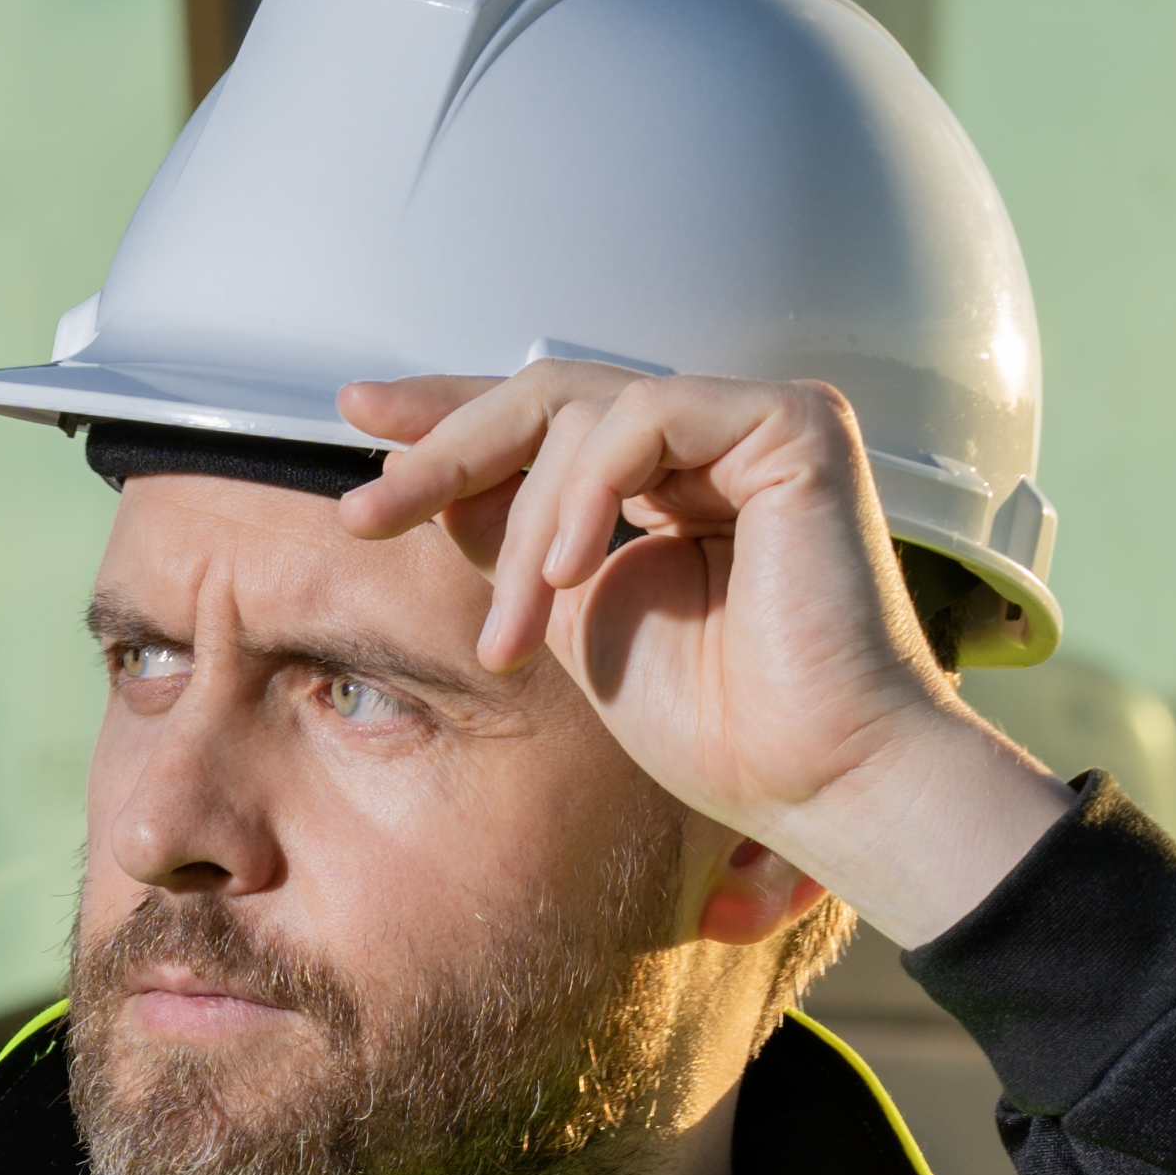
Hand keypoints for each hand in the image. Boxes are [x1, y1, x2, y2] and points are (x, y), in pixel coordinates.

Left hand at [334, 358, 1060, 945]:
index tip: (361, 420)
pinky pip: (647, 416)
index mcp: (674, 480)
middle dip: (447, 449)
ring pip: (583, 414)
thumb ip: (514, 540)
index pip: (547, 424)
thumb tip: (422, 475)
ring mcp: (758, 423)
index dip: (452, 419)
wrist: (813, 778)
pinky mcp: (795, 424)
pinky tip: (570, 573)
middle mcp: (717, 439)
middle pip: (551, 396)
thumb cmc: (720, 725)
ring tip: (513, 631)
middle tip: (370, 511)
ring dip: (524, 525)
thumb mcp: (572, 616)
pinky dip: (588, 491)